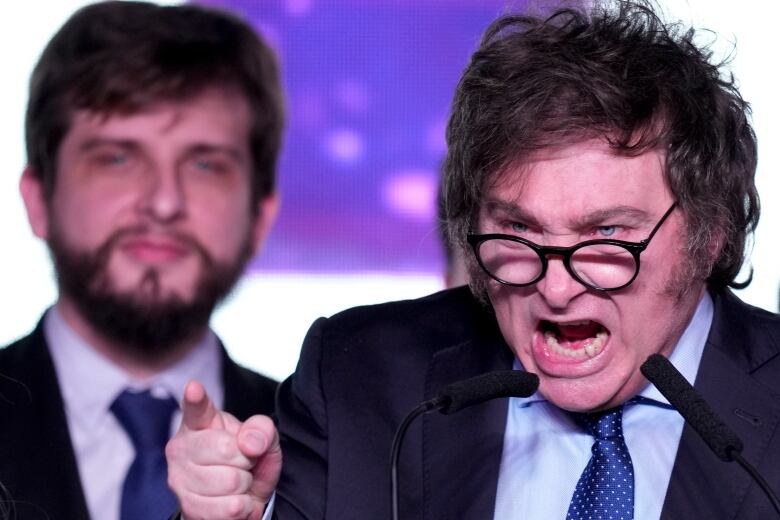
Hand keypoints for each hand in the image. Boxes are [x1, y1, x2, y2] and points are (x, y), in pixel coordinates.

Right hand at [166, 380, 281, 519]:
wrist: (237, 498)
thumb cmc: (245, 461)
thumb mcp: (261, 439)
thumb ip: (262, 430)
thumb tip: (249, 444)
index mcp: (199, 423)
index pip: (196, 408)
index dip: (196, 398)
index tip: (194, 388)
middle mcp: (182, 448)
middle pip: (228, 451)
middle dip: (247, 460)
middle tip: (242, 463)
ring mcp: (180, 479)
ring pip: (232, 482)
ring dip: (246, 486)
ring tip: (238, 483)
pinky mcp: (188, 508)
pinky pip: (231, 508)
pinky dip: (244, 508)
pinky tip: (235, 501)